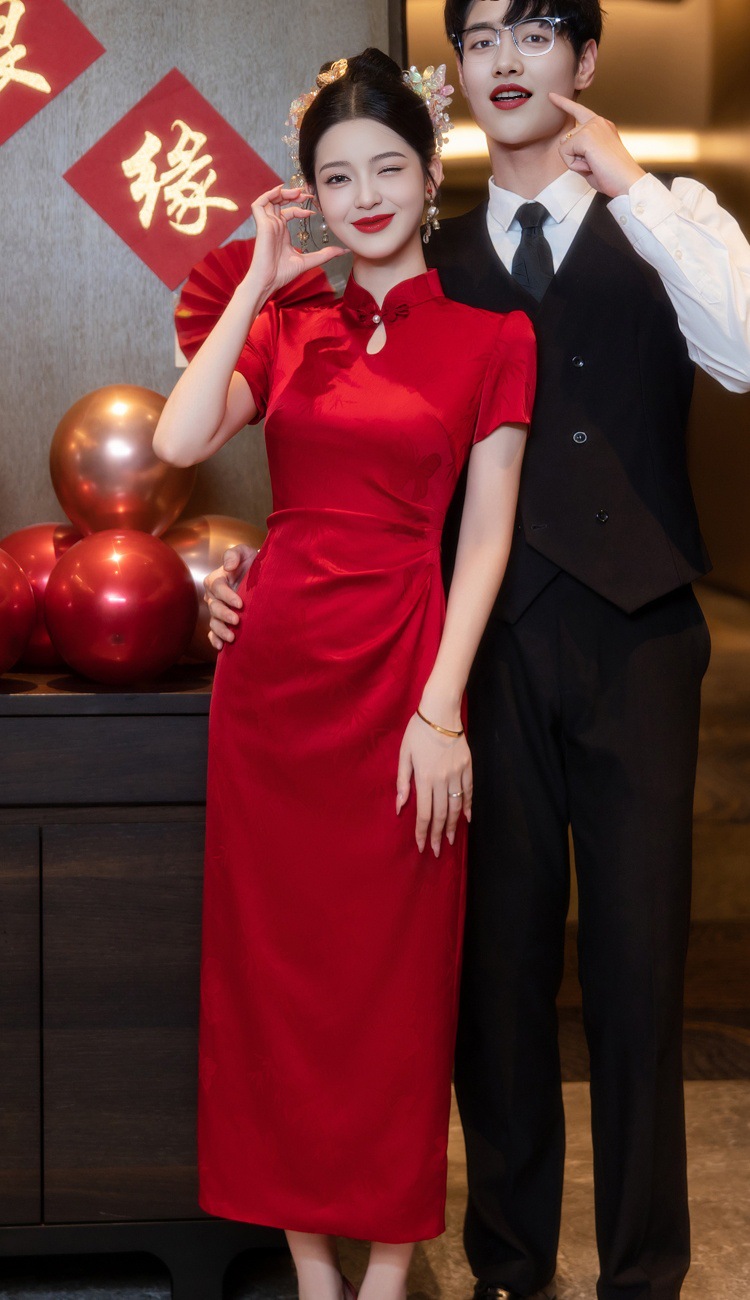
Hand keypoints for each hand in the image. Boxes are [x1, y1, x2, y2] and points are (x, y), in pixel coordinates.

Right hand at [203, 544, 255, 650]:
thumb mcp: (245, 553)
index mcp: (217, 580)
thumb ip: (234, 554)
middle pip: (214, 607)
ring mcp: (218, 611)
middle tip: (237, 621)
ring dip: (220, 630)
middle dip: (224, 614)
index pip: (217, 587)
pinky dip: (215, 640)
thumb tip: (228, 565)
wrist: (264, 578)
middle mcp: (214, 597)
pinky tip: (221, 647)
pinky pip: (213, 633)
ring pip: (214, 622)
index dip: (227, 596)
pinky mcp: (222, 622)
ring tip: (231, 637)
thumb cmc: (252, 564)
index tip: (240, 604)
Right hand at [247, 184, 345, 297]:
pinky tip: (280, 191)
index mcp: (282, 232)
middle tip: (307, 194)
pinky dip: (268, 195)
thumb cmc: (283, 274)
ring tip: (297, 192)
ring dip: (283, 193)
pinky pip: (259, 205)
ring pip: (270, 200)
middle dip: (293, 195)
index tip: (313, 210)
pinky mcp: (261, 225)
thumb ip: (325, 254)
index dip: (300, 207)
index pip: (289, 212)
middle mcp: (273, 226)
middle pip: (280, 202)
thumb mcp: (309, 261)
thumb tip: (344, 251)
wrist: (269, 281)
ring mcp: (267, 225)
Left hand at [396, 713, 472, 856]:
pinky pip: (469, 791)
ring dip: (454, 826)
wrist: (441, 711)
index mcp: (424, 777)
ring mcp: (457, 773)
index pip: (424, 813)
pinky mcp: (468, 766)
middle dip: (439, 835)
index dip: (423, 832)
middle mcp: (442, 779)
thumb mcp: (404, 754)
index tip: (422, 846)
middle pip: (441, 814)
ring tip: (451, 840)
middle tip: (438, 851)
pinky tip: (466, 819)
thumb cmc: (418, 731)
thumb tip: (399, 806)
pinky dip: (468, 806)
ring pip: (456, 806)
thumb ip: (403, 782)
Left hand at [549, 93, 645, 198]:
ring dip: (574, 162)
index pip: (579, 111)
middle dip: (573, 157)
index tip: (552, 96)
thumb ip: (580, 150)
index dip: (564, 103)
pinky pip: (564, 153)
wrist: (627, 181)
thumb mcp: (593, 159)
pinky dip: (574, 165)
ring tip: (594, 165)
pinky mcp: (586, 135)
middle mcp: (597, 122)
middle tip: (594, 165)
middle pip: (566, 139)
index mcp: (602, 126)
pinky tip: (590, 165)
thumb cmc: (613, 176)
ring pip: (564, 146)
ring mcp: (592, 126)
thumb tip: (565, 145)